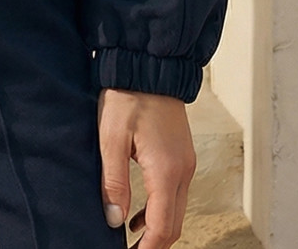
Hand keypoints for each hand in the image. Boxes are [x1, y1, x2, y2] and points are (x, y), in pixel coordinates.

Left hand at [97, 88, 195, 246]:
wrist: (148, 65)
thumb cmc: (127, 97)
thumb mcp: (111, 138)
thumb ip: (114, 181)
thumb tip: (114, 220)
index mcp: (167, 170)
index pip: (162, 226)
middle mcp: (183, 171)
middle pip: (173, 225)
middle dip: (154, 244)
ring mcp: (186, 163)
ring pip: (176, 211)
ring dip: (157, 229)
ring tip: (131, 240)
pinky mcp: (181, 156)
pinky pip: (175, 194)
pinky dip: (160, 210)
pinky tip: (138, 214)